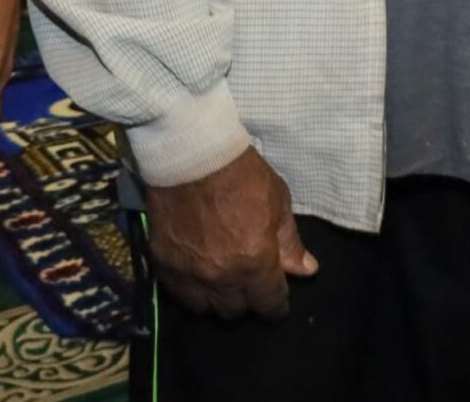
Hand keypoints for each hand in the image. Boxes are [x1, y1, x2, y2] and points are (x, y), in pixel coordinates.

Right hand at [145, 148, 317, 319]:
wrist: (191, 158)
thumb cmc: (242, 176)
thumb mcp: (278, 203)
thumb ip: (290, 243)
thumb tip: (306, 271)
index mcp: (255, 263)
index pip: (269, 303)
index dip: (276, 306)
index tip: (277, 302)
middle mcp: (221, 278)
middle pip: (236, 311)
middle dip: (248, 301)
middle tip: (250, 284)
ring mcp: (189, 275)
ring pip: (206, 308)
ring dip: (218, 299)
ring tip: (223, 282)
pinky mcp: (163, 266)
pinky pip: (179, 294)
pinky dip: (192, 290)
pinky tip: (198, 275)